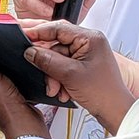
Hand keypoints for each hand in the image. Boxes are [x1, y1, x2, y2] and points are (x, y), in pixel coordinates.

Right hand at [19, 20, 138, 129]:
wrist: (114, 111)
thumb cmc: (103, 92)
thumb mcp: (69, 74)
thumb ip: (47, 60)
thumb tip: (30, 51)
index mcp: (90, 38)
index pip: (58, 28)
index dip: (38, 32)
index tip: (24, 35)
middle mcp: (89, 43)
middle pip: (57, 45)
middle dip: (47, 63)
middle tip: (37, 69)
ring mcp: (86, 54)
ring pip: (58, 59)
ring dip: (53, 75)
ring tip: (56, 89)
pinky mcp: (83, 66)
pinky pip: (64, 67)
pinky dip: (59, 79)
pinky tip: (62, 91)